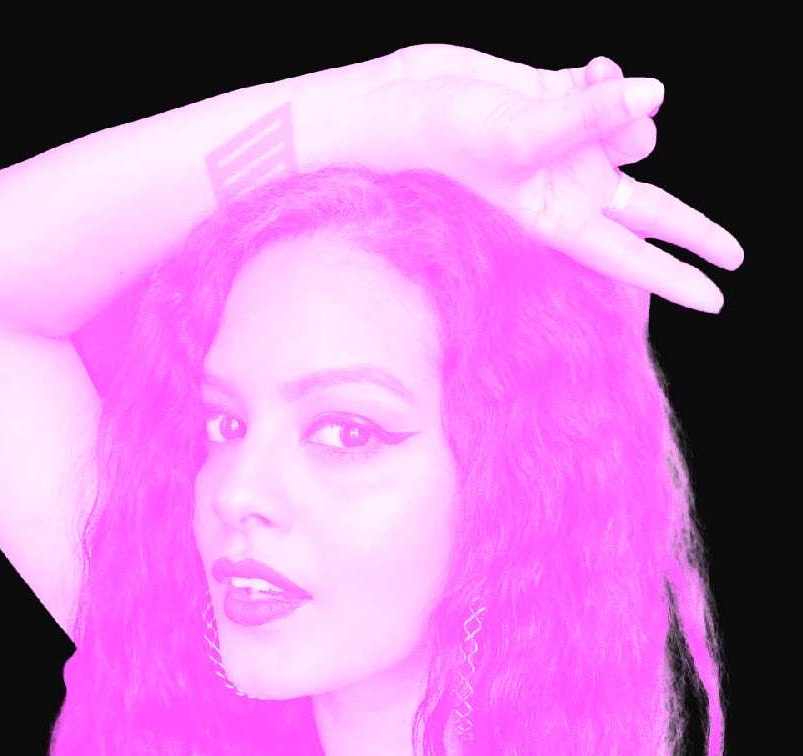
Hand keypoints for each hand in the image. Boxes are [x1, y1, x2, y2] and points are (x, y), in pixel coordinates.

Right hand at [350, 46, 741, 312]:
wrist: (409, 97)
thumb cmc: (445, 138)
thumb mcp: (518, 137)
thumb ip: (586, 119)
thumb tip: (652, 96)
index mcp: (554, 219)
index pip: (626, 253)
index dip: (673, 276)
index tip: (716, 298)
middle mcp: (566, 188)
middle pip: (647, 212)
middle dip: (689, 229)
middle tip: (734, 254)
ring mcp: (566, 147)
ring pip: (633, 132)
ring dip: (627, 110)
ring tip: (597, 88)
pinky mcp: (560, 104)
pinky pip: (610, 90)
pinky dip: (609, 78)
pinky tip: (593, 69)